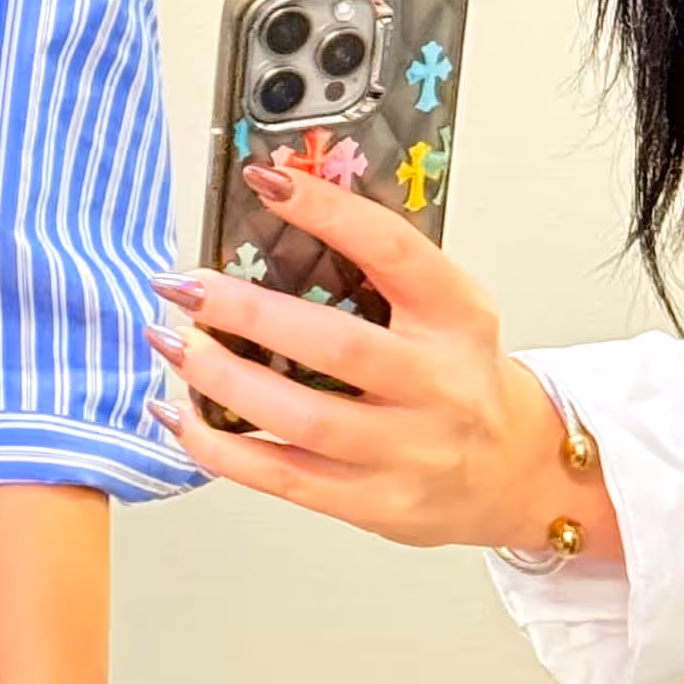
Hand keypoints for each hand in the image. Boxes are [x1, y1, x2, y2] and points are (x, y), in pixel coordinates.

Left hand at [146, 163, 616, 559]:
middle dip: (246, 313)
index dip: (328, 210)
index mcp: (456, 315)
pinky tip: (177, 414)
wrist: (514, 473)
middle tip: (184, 285)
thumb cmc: (459, 374)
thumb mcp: (445, 305)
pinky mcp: (374, 505)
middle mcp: (437, 384)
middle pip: (335, 345)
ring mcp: (407, 452)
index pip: (392, 250)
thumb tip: (280, 194)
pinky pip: (284, 477)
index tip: (266, 178)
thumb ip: (378, 264)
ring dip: (220, 380)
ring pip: (303, 419)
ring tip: (169, 341)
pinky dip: (219, 447)